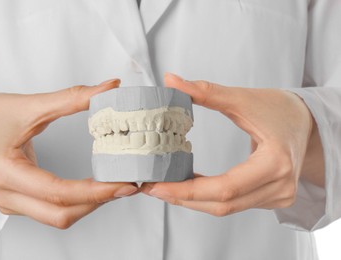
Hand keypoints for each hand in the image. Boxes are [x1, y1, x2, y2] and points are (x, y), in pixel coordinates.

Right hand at [0, 79, 137, 228]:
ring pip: (58, 217)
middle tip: (127, 187)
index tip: (123, 184)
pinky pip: (53, 212)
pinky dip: (78, 203)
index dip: (94, 191)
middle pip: (60, 214)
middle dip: (97, 203)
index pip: (57, 192)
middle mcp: (5, 194)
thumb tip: (110, 88)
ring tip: (115, 187)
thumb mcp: (32, 104)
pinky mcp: (18, 203)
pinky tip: (95, 189)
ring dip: (90, 205)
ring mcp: (10, 202)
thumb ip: (73, 98)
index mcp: (5, 171)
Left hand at [142, 73, 323, 215]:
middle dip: (183, 198)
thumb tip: (171, 80)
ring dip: (193, 199)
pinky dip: (209, 196)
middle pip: (222, 204)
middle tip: (153, 188)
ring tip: (166, 186)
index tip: (157, 187)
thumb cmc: (280, 109)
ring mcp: (278, 196)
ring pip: (227, 208)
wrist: (307, 122)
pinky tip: (190, 185)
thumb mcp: (243, 98)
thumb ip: (205, 92)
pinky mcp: (273, 198)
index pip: (224, 188)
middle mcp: (279, 186)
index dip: (187, 190)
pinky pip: (235, 203)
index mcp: (275, 162)